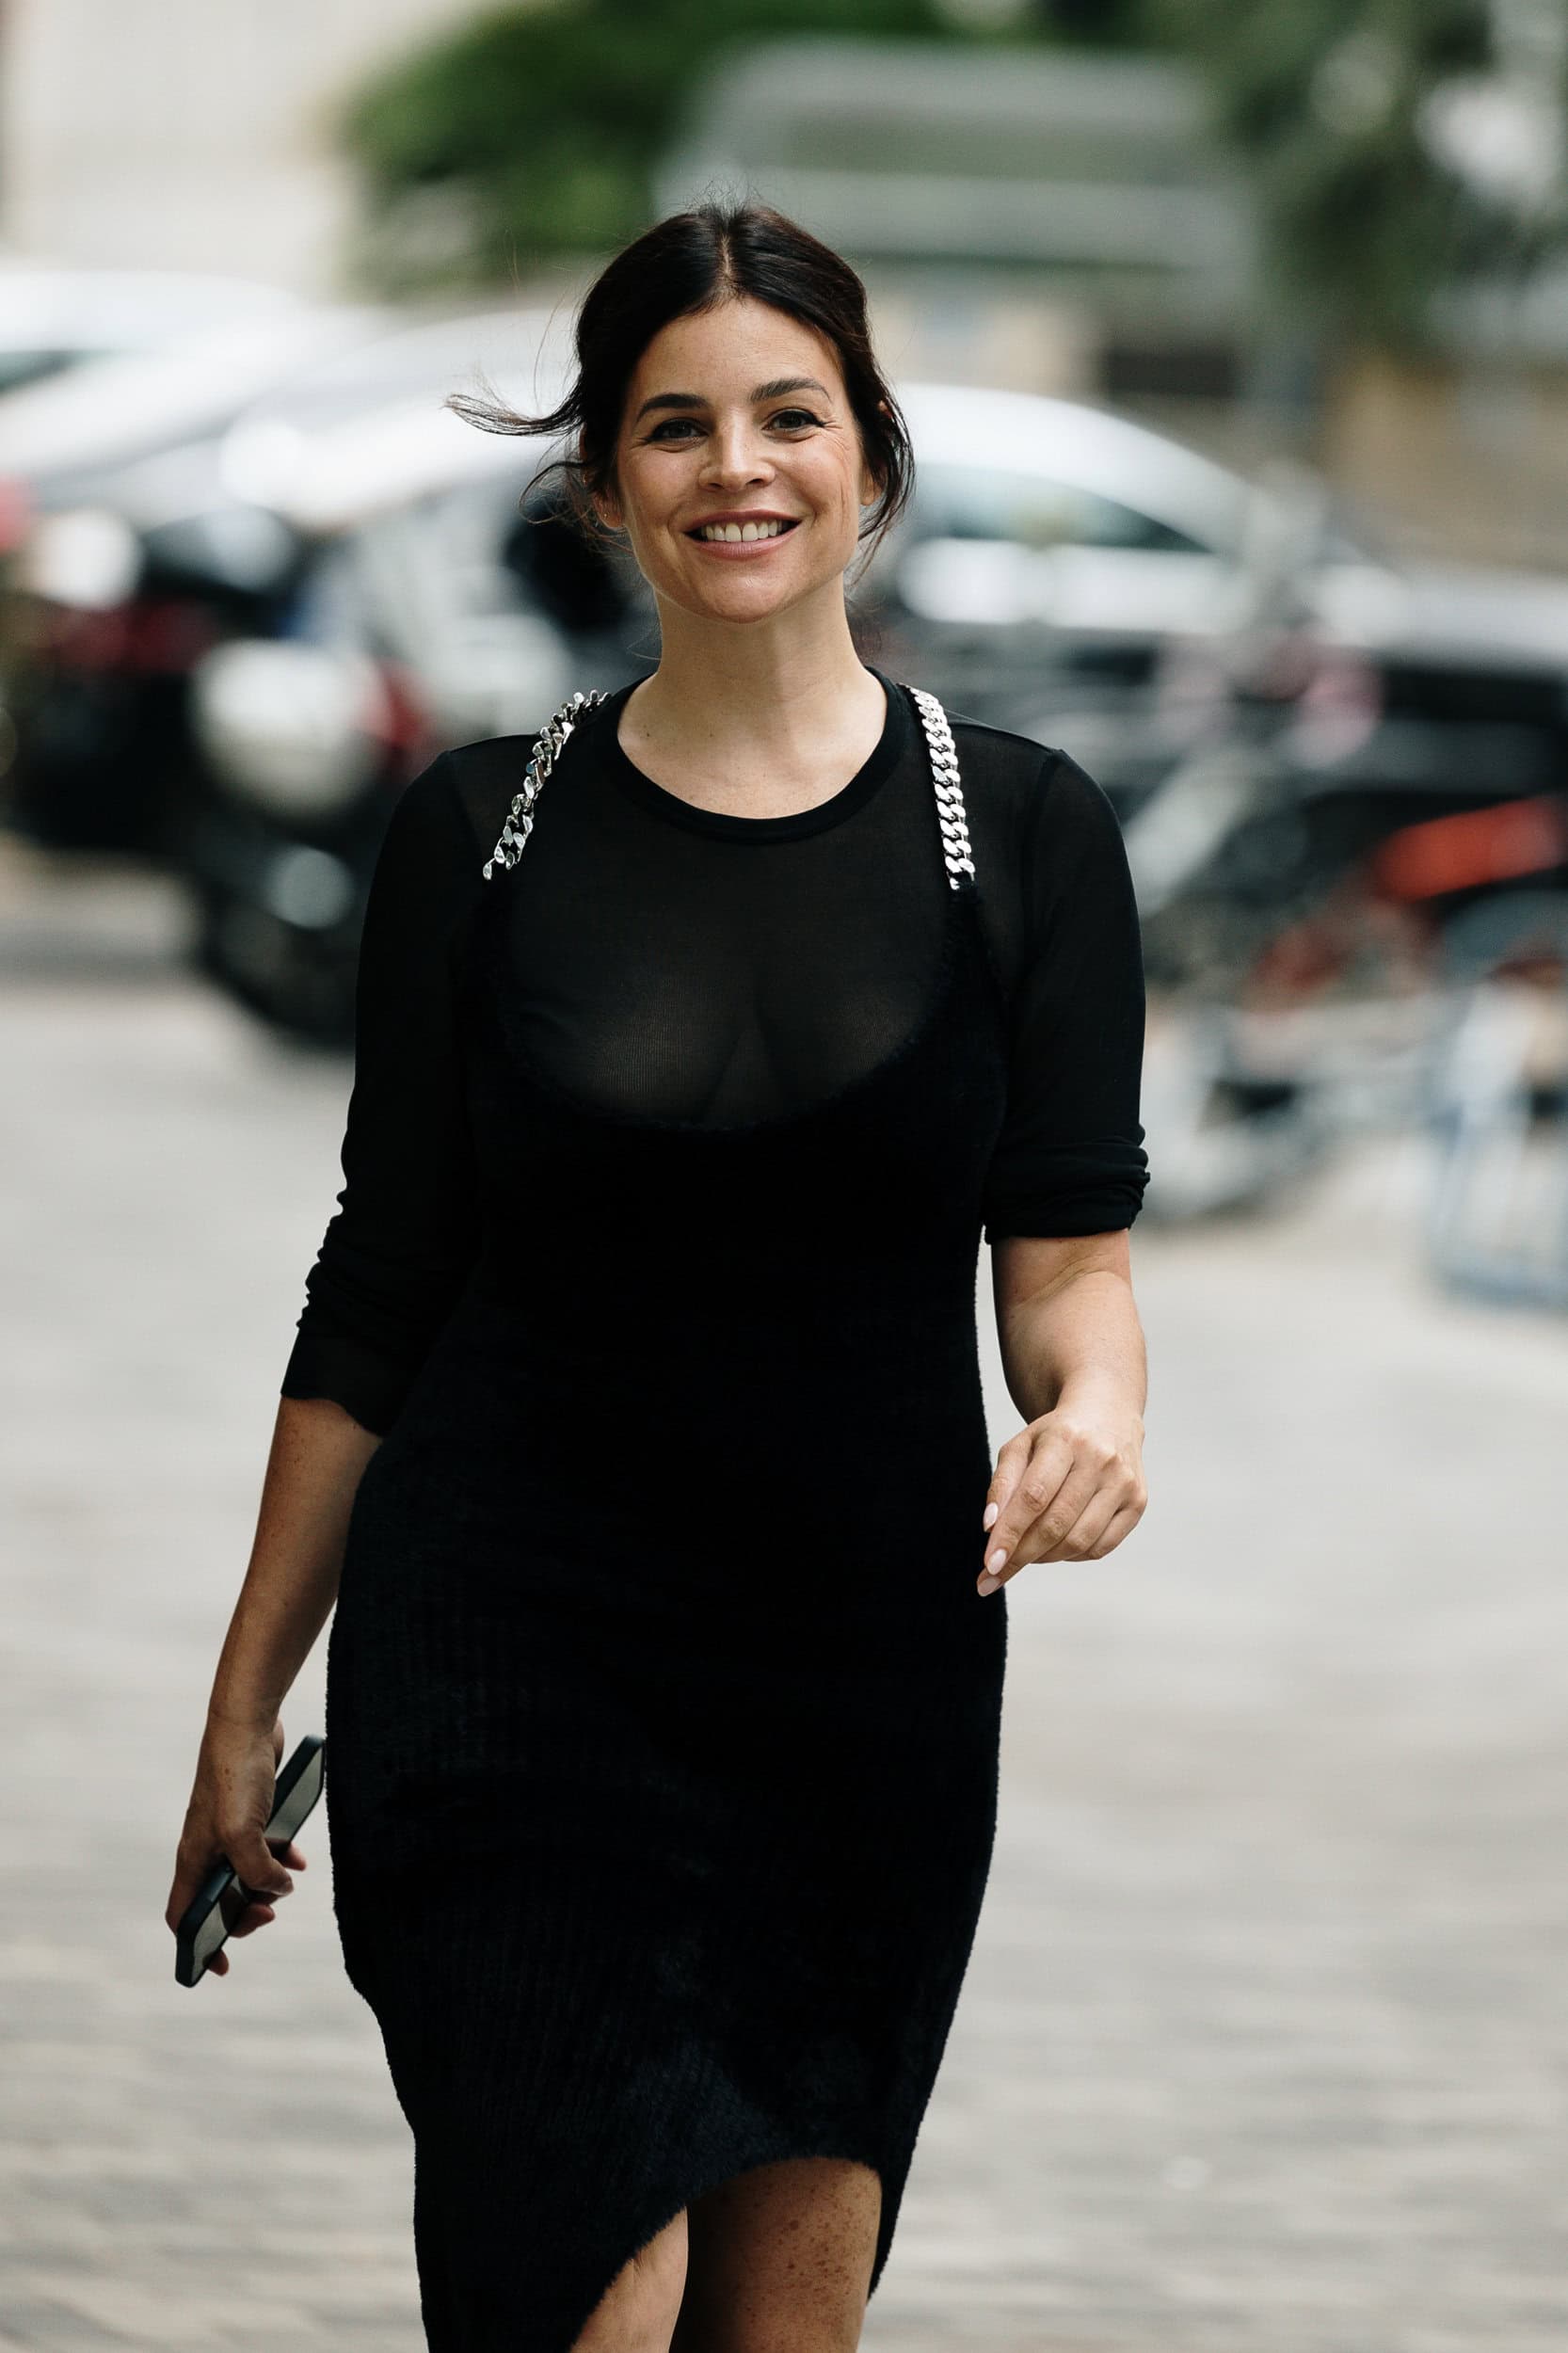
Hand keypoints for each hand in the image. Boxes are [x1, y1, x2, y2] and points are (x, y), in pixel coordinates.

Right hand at [165, 1711, 307, 1977]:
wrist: (250, 1723)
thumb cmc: (236, 1775)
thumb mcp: (242, 1833)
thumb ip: (256, 1872)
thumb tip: (276, 1891)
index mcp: (194, 1858)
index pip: (184, 1916)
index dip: (198, 1945)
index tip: (220, 1966)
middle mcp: (207, 1848)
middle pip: (220, 1900)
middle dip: (245, 1913)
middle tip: (269, 1913)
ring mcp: (229, 1830)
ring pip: (247, 1875)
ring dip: (269, 1885)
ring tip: (287, 1879)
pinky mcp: (253, 1812)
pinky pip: (266, 1848)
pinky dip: (282, 1858)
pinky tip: (298, 1857)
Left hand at [977, 1382, 1145, 1594]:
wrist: (1107, 1415)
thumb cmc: (1056, 1436)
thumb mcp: (1021, 1446)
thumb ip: (1002, 1484)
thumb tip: (991, 1528)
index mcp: (1065, 1439)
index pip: (1033, 1497)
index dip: (1010, 1534)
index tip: (989, 1564)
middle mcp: (1100, 1459)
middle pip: (1055, 1524)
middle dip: (1021, 1555)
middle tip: (996, 1572)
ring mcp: (1123, 1482)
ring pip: (1078, 1541)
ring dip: (1045, 1557)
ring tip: (1026, 1553)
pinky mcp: (1138, 1502)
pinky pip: (1100, 1547)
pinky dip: (1072, 1556)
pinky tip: (1057, 1546)